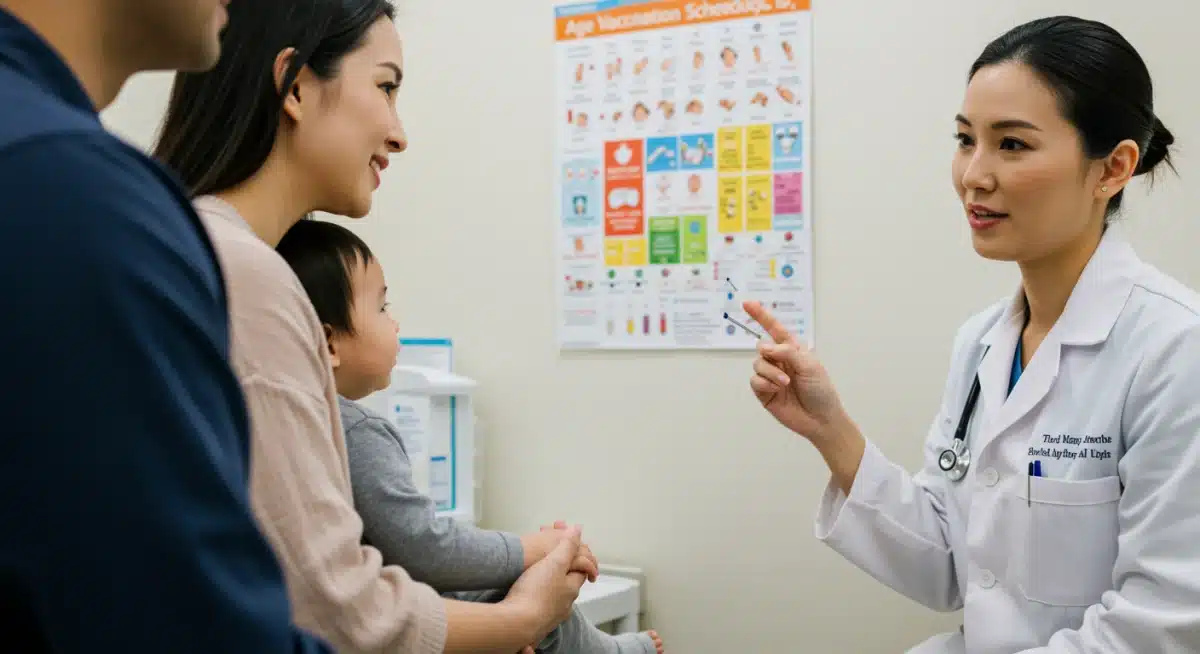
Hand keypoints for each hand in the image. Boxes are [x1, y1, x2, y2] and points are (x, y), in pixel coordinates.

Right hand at [505, 525, 588, 644]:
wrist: (515, 623)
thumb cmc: (536, 592)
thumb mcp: (554, 562)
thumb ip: (567, 546)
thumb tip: (578, 530)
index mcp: (571, 589)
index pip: (581, 570)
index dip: (575, 556)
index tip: (567, 549)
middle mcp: (564, 605)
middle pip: (566, 583)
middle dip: (559, 570)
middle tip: (546, 558)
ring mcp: (549, 617)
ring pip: (552, 596)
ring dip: (546, 585)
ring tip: (534, 575)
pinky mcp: (534, 624)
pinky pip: (539, 606)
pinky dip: (535, 597)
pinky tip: (524, 594)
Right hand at [744, 300, 845, 440]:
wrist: (820, 419)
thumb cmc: (820, 390)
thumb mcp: (809, 365)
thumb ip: (787, 352)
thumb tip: (765, 347)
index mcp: (792, 350)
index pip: (774, 329)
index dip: (761, 316)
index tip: (747, 303)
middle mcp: (779, 361)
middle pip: (761, 347)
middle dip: (769, 352)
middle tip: (779, 361)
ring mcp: (770, 377)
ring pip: (757, 364)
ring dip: (770, 372)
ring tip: (785, 382)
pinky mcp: (764, 392)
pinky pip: (755, 381)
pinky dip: (765, 383)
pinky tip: (776, 389)